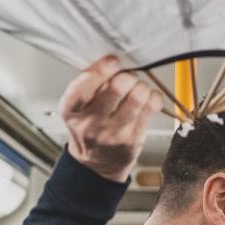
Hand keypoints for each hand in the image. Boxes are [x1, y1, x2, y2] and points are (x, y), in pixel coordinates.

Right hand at [60, 55, 161, 181]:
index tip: (113, 60)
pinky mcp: (133, 139)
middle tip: (127, 77)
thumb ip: (89, 84)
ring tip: (137, 88)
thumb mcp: (78, 107)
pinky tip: (147, 98)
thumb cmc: (89, 127)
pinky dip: (153, 97)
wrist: (96, 164)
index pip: (83, 86)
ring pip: (138, 96)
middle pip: (118, 87)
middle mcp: (90, 124)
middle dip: (127, 75)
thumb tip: (113, 60)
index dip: (101, 69)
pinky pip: (151, 107)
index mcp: (71, 110)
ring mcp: (113, 133)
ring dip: (141, 86)